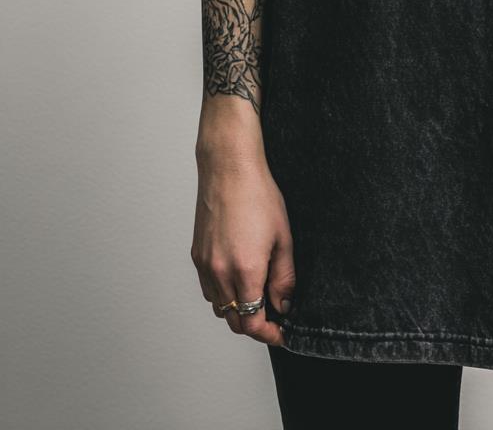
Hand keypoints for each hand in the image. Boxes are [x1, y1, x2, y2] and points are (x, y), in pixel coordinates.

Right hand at [191, 146, 295, 346]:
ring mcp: (205, 265)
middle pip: (234, 321)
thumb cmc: (258, 196)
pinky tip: (238, 280)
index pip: (252, 322)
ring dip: (238, 310)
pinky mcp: (196, 256)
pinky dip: (223, 295)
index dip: (268, 334)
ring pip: (219, 307)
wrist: (229, 170)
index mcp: (245, 270)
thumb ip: (284, 277)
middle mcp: (220, 273)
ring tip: (258, 296)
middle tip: (274, 318)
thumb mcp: (283, 237)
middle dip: (255, 325)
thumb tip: (284, 304)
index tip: (281, 333)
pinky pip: (208, 289)